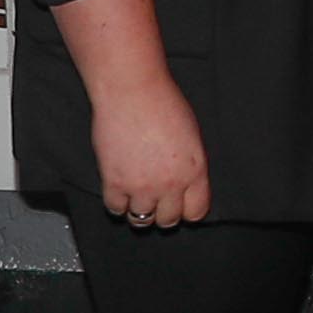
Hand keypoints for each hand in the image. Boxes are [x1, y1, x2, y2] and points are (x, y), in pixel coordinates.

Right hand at [90, 76, 211, 229]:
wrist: (133, 93)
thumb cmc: (164, 105)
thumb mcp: (192, 137)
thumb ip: (191, 165)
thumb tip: (186, 184)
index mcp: (195, 171)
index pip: (197, 212)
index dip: (188, 211)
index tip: (181, 207)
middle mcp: (171, 184)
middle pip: (169, 219)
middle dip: (163, 213)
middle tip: (157, 202)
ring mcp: (142, 186)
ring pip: (142, 220)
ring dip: (140, 211)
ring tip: (137, 198)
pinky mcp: (114, 182)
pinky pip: (115, 209)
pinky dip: (117, 204)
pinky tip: (119, 192)